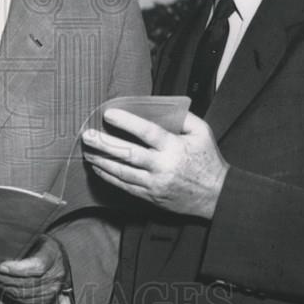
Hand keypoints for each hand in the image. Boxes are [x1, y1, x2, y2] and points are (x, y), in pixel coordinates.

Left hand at [0, 235, 66, 303]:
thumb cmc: (43, 244)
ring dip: (1, 285)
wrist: (61, 260)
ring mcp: (52, 291)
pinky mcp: (46, 301)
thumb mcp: (37, 236)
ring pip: (22, 293)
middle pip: (25, 282)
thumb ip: (23, 241)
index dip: (18, 269)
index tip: (1, 267)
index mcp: (53, 256)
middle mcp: (55, 276)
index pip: (37, 266)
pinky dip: (8, 293)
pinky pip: (23, 300)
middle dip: (1, 277)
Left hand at [82, 108, 228, 219]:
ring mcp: (155, 184)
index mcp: (174, 147)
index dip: (126, 122)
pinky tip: (99, 169)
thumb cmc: (208, 160)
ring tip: (87, 151)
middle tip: (87, 135)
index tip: (108, 114)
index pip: (146, 132)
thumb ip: (183, 118)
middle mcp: (162, 166)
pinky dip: (110, 177)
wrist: (216, 196)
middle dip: (104, 144)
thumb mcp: (202, 132)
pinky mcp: (151, 197)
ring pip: (122, 172)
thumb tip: (162, 106)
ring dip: (102, 161)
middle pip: (128, 154)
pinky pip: (125, 186)